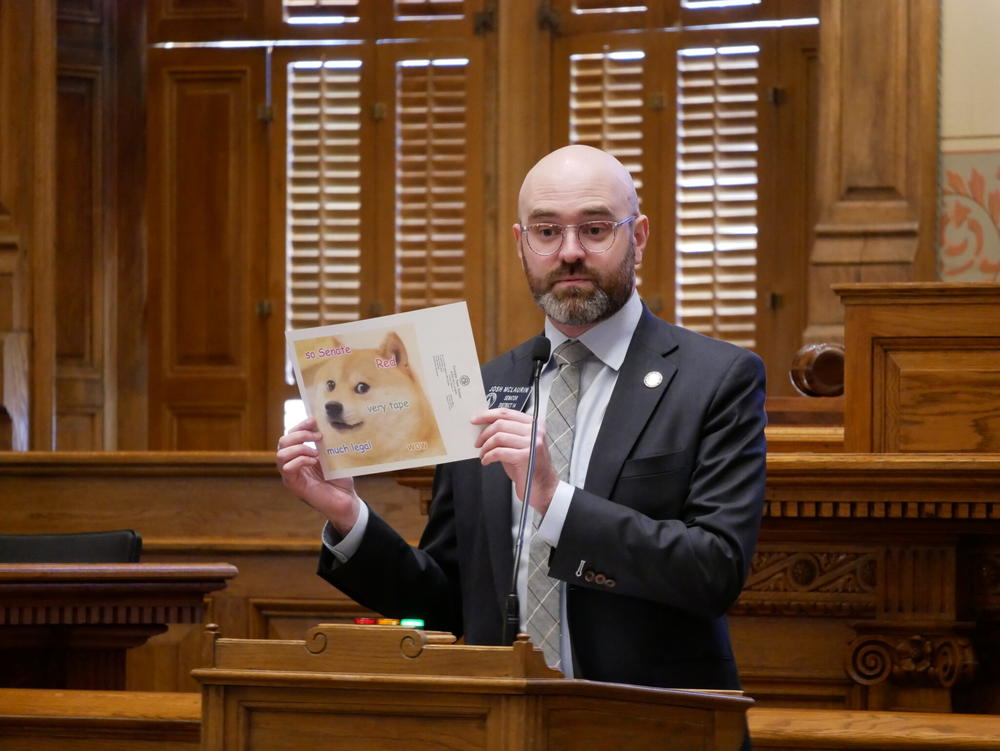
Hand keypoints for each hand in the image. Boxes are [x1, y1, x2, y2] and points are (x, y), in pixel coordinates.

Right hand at [276, 417, 359, 535]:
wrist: (346, 500)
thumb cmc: (340, 479)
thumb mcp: (333, 456)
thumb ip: (325, 443)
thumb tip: (324, 424)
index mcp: (300, 454)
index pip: (291, 434)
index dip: (301, 425)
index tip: (315, 420)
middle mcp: (292, 463)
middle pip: (282, 441)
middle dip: (300, 434)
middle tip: (318, 437)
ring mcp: (291, 475)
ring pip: (280, 454)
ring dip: (299, 448)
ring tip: (316, 453)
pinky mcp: (294, 485)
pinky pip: (287, 468)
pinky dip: (300, 461)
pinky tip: (313, 461)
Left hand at [472, 408, 558, 514]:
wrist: (543, 487)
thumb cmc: (530, 467)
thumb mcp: (520, 445)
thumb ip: (508, 433)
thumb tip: (486, 426)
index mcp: (535, 424)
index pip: (507, 413)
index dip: (487, 415)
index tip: (476, 420)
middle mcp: (535, 431)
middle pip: (501, 423)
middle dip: (484, 434)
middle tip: (478, 443)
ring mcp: (532, 443)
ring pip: (498, 437)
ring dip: (486, 447)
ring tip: (483, 454)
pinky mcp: (526, 456)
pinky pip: (499, 452)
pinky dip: (488, 456)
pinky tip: (486, 461)